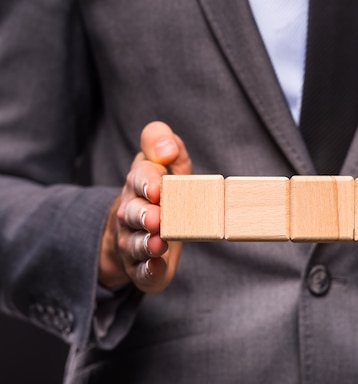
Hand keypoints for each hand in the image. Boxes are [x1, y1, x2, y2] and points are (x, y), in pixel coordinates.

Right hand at [98, 121, 191, 292]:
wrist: (138, 228)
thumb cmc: (162, 191)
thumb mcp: (166, 162)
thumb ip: (164, 145)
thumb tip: (167, 148)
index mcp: (139, 184)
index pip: (140, 177)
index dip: (148, 182)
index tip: (158, 188)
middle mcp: (131, 213)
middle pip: (134, 213)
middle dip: (144, 215)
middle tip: (157, 218)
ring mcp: (132, 240)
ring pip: (136, 243)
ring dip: (147, 244)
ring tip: (159, 243)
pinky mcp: (141, 266)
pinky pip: (142, 270)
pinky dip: (148, 270)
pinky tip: (156, 267)